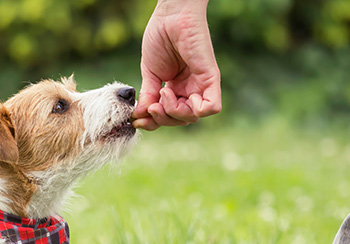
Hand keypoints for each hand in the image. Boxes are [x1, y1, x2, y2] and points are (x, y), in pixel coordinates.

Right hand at [132, 0, 221, 130]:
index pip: (168, 116)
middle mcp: (189, 89)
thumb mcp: (149, 73)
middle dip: (163, 119)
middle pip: (180, 120)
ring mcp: (200, 85)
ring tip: (163, 92)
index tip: (137, 119)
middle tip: (152, 106)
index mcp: (176, 88)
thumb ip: (148, 96)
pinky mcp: (210, 78)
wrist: (169, 16)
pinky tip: (179, 95)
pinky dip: (196, 110)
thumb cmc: (159, 37)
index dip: (154, 122)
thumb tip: (139, 117)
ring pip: (193, 117)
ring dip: (174, 112)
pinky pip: (212, 107)